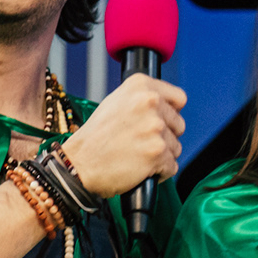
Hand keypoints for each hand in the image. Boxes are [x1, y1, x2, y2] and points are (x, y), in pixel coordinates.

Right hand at [59, 74, 186, 198]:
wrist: (78, 165)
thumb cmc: (96, 137)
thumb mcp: (116, 102)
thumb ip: (143, 99)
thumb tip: (170, 107)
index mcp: (141, 85)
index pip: (179, 99)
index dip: (169, 114)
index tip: (157, 122)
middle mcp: (150, 102)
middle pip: (179, 125)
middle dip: (164, 137)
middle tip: (139, 142)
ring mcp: (155, 127)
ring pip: (176, 147)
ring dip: (161, 155)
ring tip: (136, 155)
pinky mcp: (157, 152)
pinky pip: (172, 166)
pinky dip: (159, 172)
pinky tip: (140, 169)